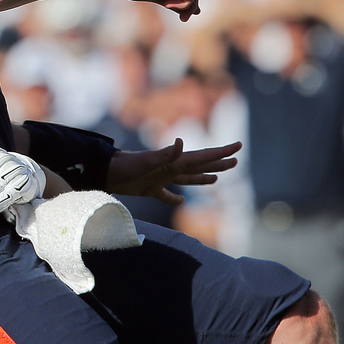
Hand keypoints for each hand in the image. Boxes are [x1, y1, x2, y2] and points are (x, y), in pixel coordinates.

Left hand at [106, 139, 240, 205]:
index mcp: (174, 162)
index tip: (238, 146)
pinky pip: (166, 194)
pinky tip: (180, 202)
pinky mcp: (149, 188)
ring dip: (202, 178)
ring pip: (187, 178)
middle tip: (236, 160)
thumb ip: (165, 154)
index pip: (202, 157)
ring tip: (216, 178)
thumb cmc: (126, 166)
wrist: (106, 173)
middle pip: (199, 166)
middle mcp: (170, 168)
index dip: (220, 152)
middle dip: (217, 163)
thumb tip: (180, 142)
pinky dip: (174, 198)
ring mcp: (160, 178)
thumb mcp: (147, 161)